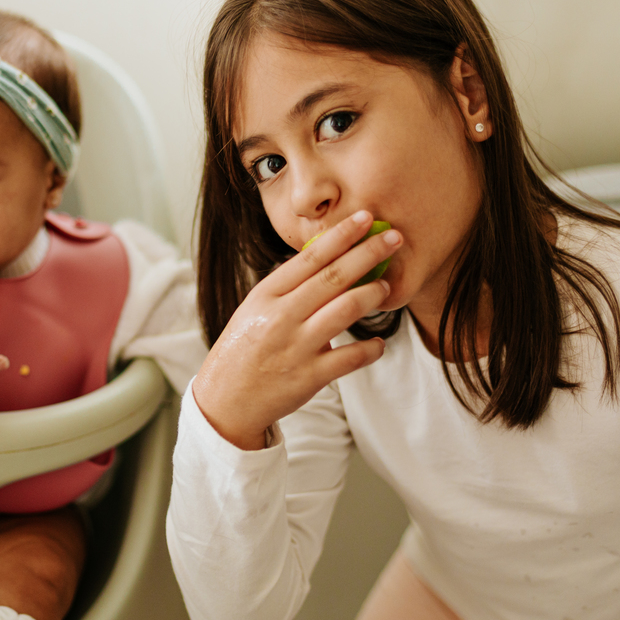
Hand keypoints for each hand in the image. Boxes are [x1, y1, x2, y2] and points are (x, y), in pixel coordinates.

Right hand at [192, 211, 400, 449]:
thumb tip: (326, 258)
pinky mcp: (310, 377)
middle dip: (368, 253)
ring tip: (386, 286)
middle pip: (333, 277)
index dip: (341, 235)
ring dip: (373, 293)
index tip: (365, 218)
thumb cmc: (244, 348)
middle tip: (394, 238)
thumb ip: (287, 287)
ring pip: (346, 310)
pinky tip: (378, 343)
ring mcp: (296, 347)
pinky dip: (371, 348)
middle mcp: (281, 317)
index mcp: (266, 295)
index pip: (310, 258)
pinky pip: (350, 358)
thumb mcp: (255, 308)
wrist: (225, 400)